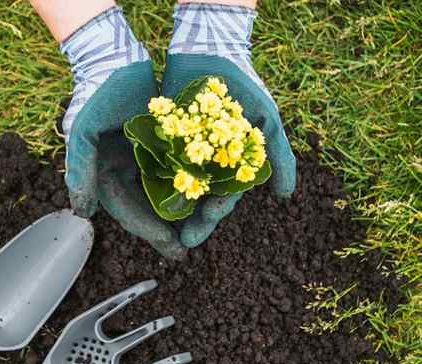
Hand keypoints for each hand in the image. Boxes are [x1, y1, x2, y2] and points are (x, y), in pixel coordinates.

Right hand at [60, 7, 185, 258]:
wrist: (115, 59)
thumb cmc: (97, 93)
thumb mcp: (83, 130)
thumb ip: (81, 168)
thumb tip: (81, 212)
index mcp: (104, 174)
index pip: (127, 210)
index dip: (148, 230)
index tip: (170, 246)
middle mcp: (123, 172)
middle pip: (146, 208)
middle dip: (165, 230)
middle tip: (185, 250)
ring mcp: (141, 160)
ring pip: (162, 194)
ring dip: (179, 212)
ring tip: (199, 229)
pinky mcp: (159, 146)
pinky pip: (174, 172)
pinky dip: (187, 185)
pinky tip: (205, 196)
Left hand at [161, 3, 296, 246]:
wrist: (211, 55)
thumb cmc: (244, 89)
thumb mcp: (267, 123)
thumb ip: (277, 157)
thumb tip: (287, 196)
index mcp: (231, 166)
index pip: (223, 198)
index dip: (214, 214)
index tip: (205, 224)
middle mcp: (207, 164)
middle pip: (198, 200)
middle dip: (191, 221)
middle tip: (181, 242)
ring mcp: (184, 154)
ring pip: (176, 189)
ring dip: (171, 211)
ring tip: (160, 229)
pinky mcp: (163, 142)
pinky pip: (156, 167)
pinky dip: (152, 183)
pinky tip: (143, 198)